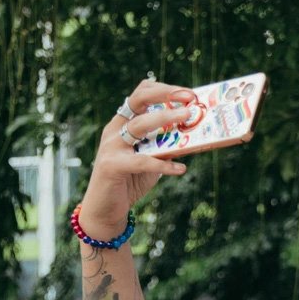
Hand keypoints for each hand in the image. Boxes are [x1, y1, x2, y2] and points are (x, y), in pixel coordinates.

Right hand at [78, 79, 199, 238]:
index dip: (164, 89)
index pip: (141, 94)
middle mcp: (115, 129)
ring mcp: (111, 146)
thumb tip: (193, 135)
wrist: (105, 210)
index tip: (188, 93)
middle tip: (190, 99)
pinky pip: (142, 161)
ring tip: (188, 118)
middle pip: (139, 100)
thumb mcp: (152, 159)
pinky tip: (181, 168)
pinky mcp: (112, 166)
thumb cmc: (130, 182)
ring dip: (166, 119)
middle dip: (166, 95)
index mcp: (123, 123)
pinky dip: (164, 164)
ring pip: (140, 125)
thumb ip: (166, 146)